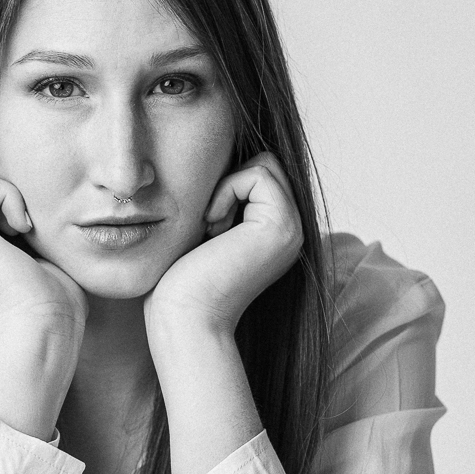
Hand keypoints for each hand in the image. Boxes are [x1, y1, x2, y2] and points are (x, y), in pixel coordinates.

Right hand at [0, 162, 87, 340]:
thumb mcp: (34, 250)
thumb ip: (19, 220)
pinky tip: (22, 229)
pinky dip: (10, 196)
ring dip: (11, 194)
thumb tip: (28, 194)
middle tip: (27, 225)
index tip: (29, 227)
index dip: (8, 194)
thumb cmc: (49, 300)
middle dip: (6, 189)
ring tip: (24, 230)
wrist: (41, 326)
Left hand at [143, 152, 303, 336]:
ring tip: (213, 230)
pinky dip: (226, 192)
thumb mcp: (206, 229)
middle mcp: (293, 230)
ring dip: (227, 189)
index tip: (207, 227)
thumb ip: (226, 199)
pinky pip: (256, 173)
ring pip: (265, 163)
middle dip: (230, 182)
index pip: (261, 173)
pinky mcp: (282, 226)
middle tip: (210, 226)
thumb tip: (223, 155)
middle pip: (267, 162)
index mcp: (276, 232)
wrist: (185, 318)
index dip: (227, 185)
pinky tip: (214, 229)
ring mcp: (293, 228)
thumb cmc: (181, 281)